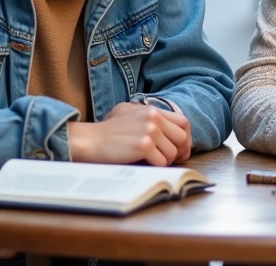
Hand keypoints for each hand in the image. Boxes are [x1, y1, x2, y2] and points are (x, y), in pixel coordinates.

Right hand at [67, 102, 190, 166]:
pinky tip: (144, 164)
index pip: (184, 122)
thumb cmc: (107, 131)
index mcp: (152, 109)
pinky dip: (155, 166)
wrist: (90, 139)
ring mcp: (150, 131)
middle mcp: (154, 117)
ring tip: (150, 161)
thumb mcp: (129, 113)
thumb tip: (169, 131)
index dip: (186, 138)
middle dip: (178, 152)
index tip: (181, 150)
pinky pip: (162, 161)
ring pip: (172, 152)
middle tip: (168, 160)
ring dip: (164, 161)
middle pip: (182, 138)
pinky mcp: (144, 145)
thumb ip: (149, 117)